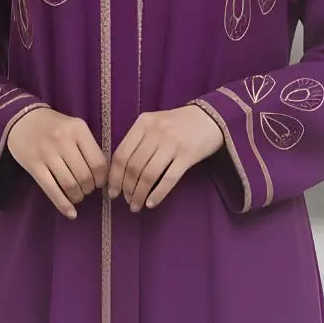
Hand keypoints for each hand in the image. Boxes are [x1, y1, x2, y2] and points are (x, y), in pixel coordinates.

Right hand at [6, 106, 107, 218]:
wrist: (21, 119)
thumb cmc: (53, 126)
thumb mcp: (74, 128)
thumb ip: (88, 147)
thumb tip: (102, 176)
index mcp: (78, 129)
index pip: (98, 162)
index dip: (102, 178)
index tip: (99, 182)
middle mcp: (63, 139)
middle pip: (85, 176)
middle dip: (89, 189)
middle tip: (86, 189)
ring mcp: (47, 152)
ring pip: (70, 184)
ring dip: (77, 196)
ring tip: (77, 195)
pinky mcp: (33, 165)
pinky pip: (51, 190)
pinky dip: (63, 205)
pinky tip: (71, 213)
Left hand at [108, 105, 222, 211]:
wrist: (212, 117)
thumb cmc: (179, 123)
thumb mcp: (155, 123)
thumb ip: (139, 140)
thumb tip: (121, 171)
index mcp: (143, 123)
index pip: (121, 154)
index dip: (114, 177)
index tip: (112, 192)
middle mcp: (155, 132)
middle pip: (133, 167)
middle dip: (127, 189)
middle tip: (127, 201)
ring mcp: (172, 143)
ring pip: (148, 175)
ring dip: (139, 194)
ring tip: (137, 205)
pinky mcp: (188, 155)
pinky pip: (168, 179)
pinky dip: (158, 194)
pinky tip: (151, 203)